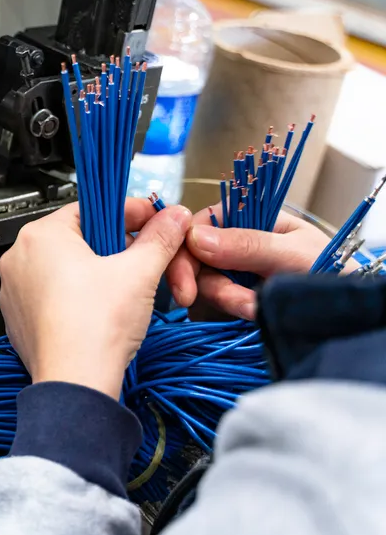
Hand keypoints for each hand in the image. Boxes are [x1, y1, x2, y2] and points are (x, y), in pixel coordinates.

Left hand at [0, 199, 191, 398]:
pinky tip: (101, 310)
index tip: (153, 220)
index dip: (129, 213)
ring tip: (125, 287)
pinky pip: (52, 295)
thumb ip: (160, 238)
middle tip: (144, 257)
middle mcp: (19, 258)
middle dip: (116, 246)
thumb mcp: (139, 272)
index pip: (91, 208)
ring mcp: (16, 290)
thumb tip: (173, 217)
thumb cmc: (95, 327)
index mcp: (41, 235)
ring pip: (65, 268)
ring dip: (97, 272)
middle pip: (78, 238)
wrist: (75, 383)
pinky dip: (78, 296)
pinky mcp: (20, 317)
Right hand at [166, 207, 329, 319]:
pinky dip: (231, 309)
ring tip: (255, 309)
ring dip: (225, 298)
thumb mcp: (293, 255)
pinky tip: (253, 314)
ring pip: (204, 281)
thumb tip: (195, 237)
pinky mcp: (237, 297)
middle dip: (201, 280)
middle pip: (195, 254)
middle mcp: (239, 242)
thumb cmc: (334, 275)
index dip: (184, 246)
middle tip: (199, 300)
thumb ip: (247, 244)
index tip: (181, 277)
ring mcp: (237, 270)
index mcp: (252, 218)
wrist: (353, 316)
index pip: (202, 223)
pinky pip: (216, 301)